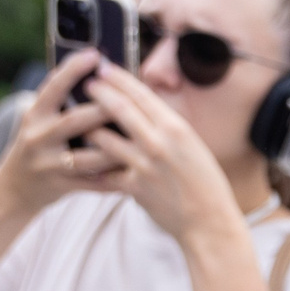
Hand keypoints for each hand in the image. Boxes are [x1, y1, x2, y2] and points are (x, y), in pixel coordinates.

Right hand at [0, 52, 125, 218]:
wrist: (14, 188)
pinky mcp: (61, 186)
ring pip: (88, 157)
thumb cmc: (38, 144)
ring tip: (141, 139)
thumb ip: (62, 103)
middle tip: (128, 99)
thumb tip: (101, 75)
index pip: (53, 88)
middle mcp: (38, 137)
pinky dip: (115, 178)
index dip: (72, 70)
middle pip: (74, 121)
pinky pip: (94, 183)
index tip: (94, 54)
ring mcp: (48, 164)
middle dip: (102, 110)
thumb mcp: (40, 120)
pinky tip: (136, 170)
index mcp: (34, 114)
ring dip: (116, 149)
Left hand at [73, 60, 251, 243]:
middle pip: (119, 109)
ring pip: (104, 138)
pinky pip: (106, 171)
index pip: (141, 95)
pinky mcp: (134, 187)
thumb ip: (168, 128)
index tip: (104, 69)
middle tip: (86, 85)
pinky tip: (86, 160)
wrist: (209, 221)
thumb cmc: (206, 182)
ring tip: (79, 122)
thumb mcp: (193, 146)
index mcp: (176, 128)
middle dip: (99, 93)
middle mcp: (158, 143)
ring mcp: (144, 165)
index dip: (119, 79)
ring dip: (89, 128)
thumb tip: (145, 110)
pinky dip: (96, 165)